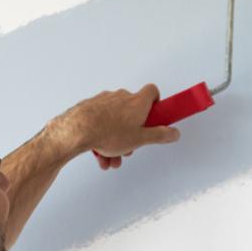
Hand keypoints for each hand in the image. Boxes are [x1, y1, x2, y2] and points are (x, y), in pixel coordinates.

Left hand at [55, 84, 181, 170]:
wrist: (77, 130)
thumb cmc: (108, 132)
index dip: (156, 103)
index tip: (157, 116)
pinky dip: (103, 138)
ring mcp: (105, 102)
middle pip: (133, 113)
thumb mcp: (140, 139)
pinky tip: (101, 155)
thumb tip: (174, 132)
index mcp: (137, 102)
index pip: (152, 92)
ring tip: (113, 158)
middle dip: (133, 133)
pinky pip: (102, 123)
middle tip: (132, 146)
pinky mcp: (91, 108)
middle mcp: (122, 98)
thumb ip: (160, 135)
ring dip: (116, 142)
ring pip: (116, 122)